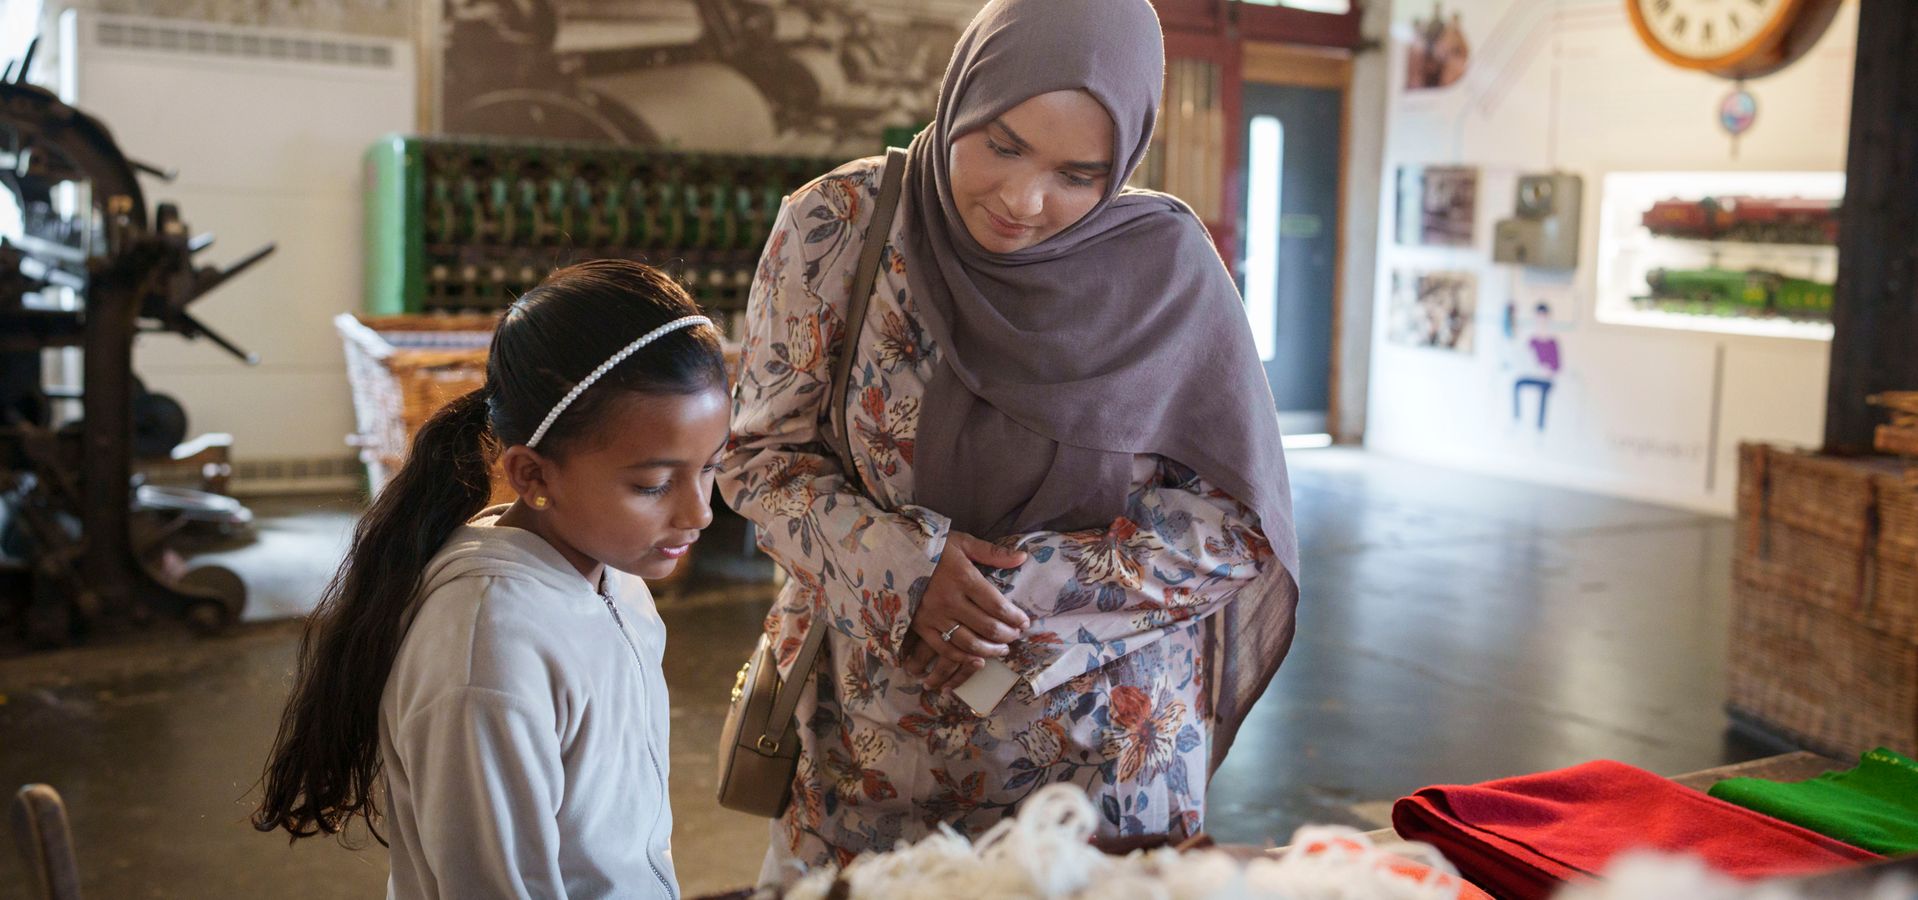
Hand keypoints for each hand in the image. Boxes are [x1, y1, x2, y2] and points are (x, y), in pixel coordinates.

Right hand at [905, 532, 1029, 691]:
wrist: (893, 555)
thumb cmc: (933, 549)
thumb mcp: (963, 543)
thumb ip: (993, 552)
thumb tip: (1022, 557)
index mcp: (964, 577)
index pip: (997, 605)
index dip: (1015, 618)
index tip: (1025, 623)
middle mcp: (950, 600)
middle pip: (987, 627)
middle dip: (1007, 635)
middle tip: (1016, 636)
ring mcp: (934, 616)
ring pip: (969, 643)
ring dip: (990, 650)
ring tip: (1002, 649)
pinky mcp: (921, 627)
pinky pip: (945, 649)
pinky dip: (964, 659)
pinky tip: (978, 660)